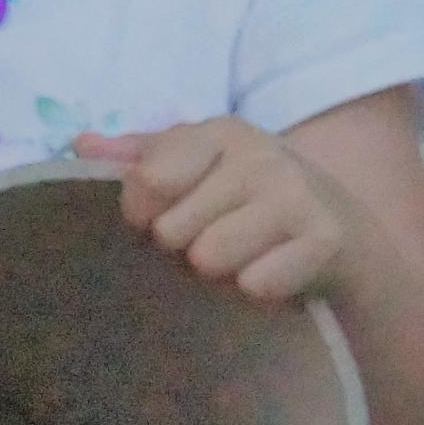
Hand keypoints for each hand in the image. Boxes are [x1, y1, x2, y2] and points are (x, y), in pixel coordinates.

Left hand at [76, 120, 353, 302]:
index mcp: (219, 133)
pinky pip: (255, 284)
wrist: (344, 233)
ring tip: (239, 258)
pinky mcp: (325, 239)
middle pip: (173, 231)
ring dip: (218, 273)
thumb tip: (79, 145)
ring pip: (210, 258)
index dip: (141, 213)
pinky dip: (257, 291)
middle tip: (212, 239)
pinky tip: (271, 273)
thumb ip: (138, 158)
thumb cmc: (250, 200)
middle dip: (183, 247)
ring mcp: (296, 194)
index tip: (156, 219)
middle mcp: (259, 155)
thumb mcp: (198, 168)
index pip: (147, 180)